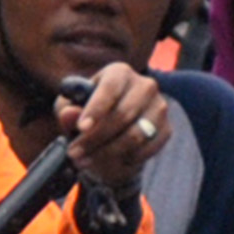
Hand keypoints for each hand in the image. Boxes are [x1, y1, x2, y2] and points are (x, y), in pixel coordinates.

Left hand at [58, 62, 165, 196]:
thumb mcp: (71, 109)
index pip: (110, 88)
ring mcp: (159, 107)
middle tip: (74, 154)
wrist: (115, 130)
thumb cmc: (90, 113)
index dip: (96, 108)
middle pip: (123, 114)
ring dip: (107, 152)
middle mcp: (145, 85)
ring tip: (85, 161)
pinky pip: (147, 148)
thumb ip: (67, 110)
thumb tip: (69, 115)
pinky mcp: (166, 129)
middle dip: (95, 138)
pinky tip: (110, 160)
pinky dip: (127, 158)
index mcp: (119, 73)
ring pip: (135, 135)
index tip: (81, 128)